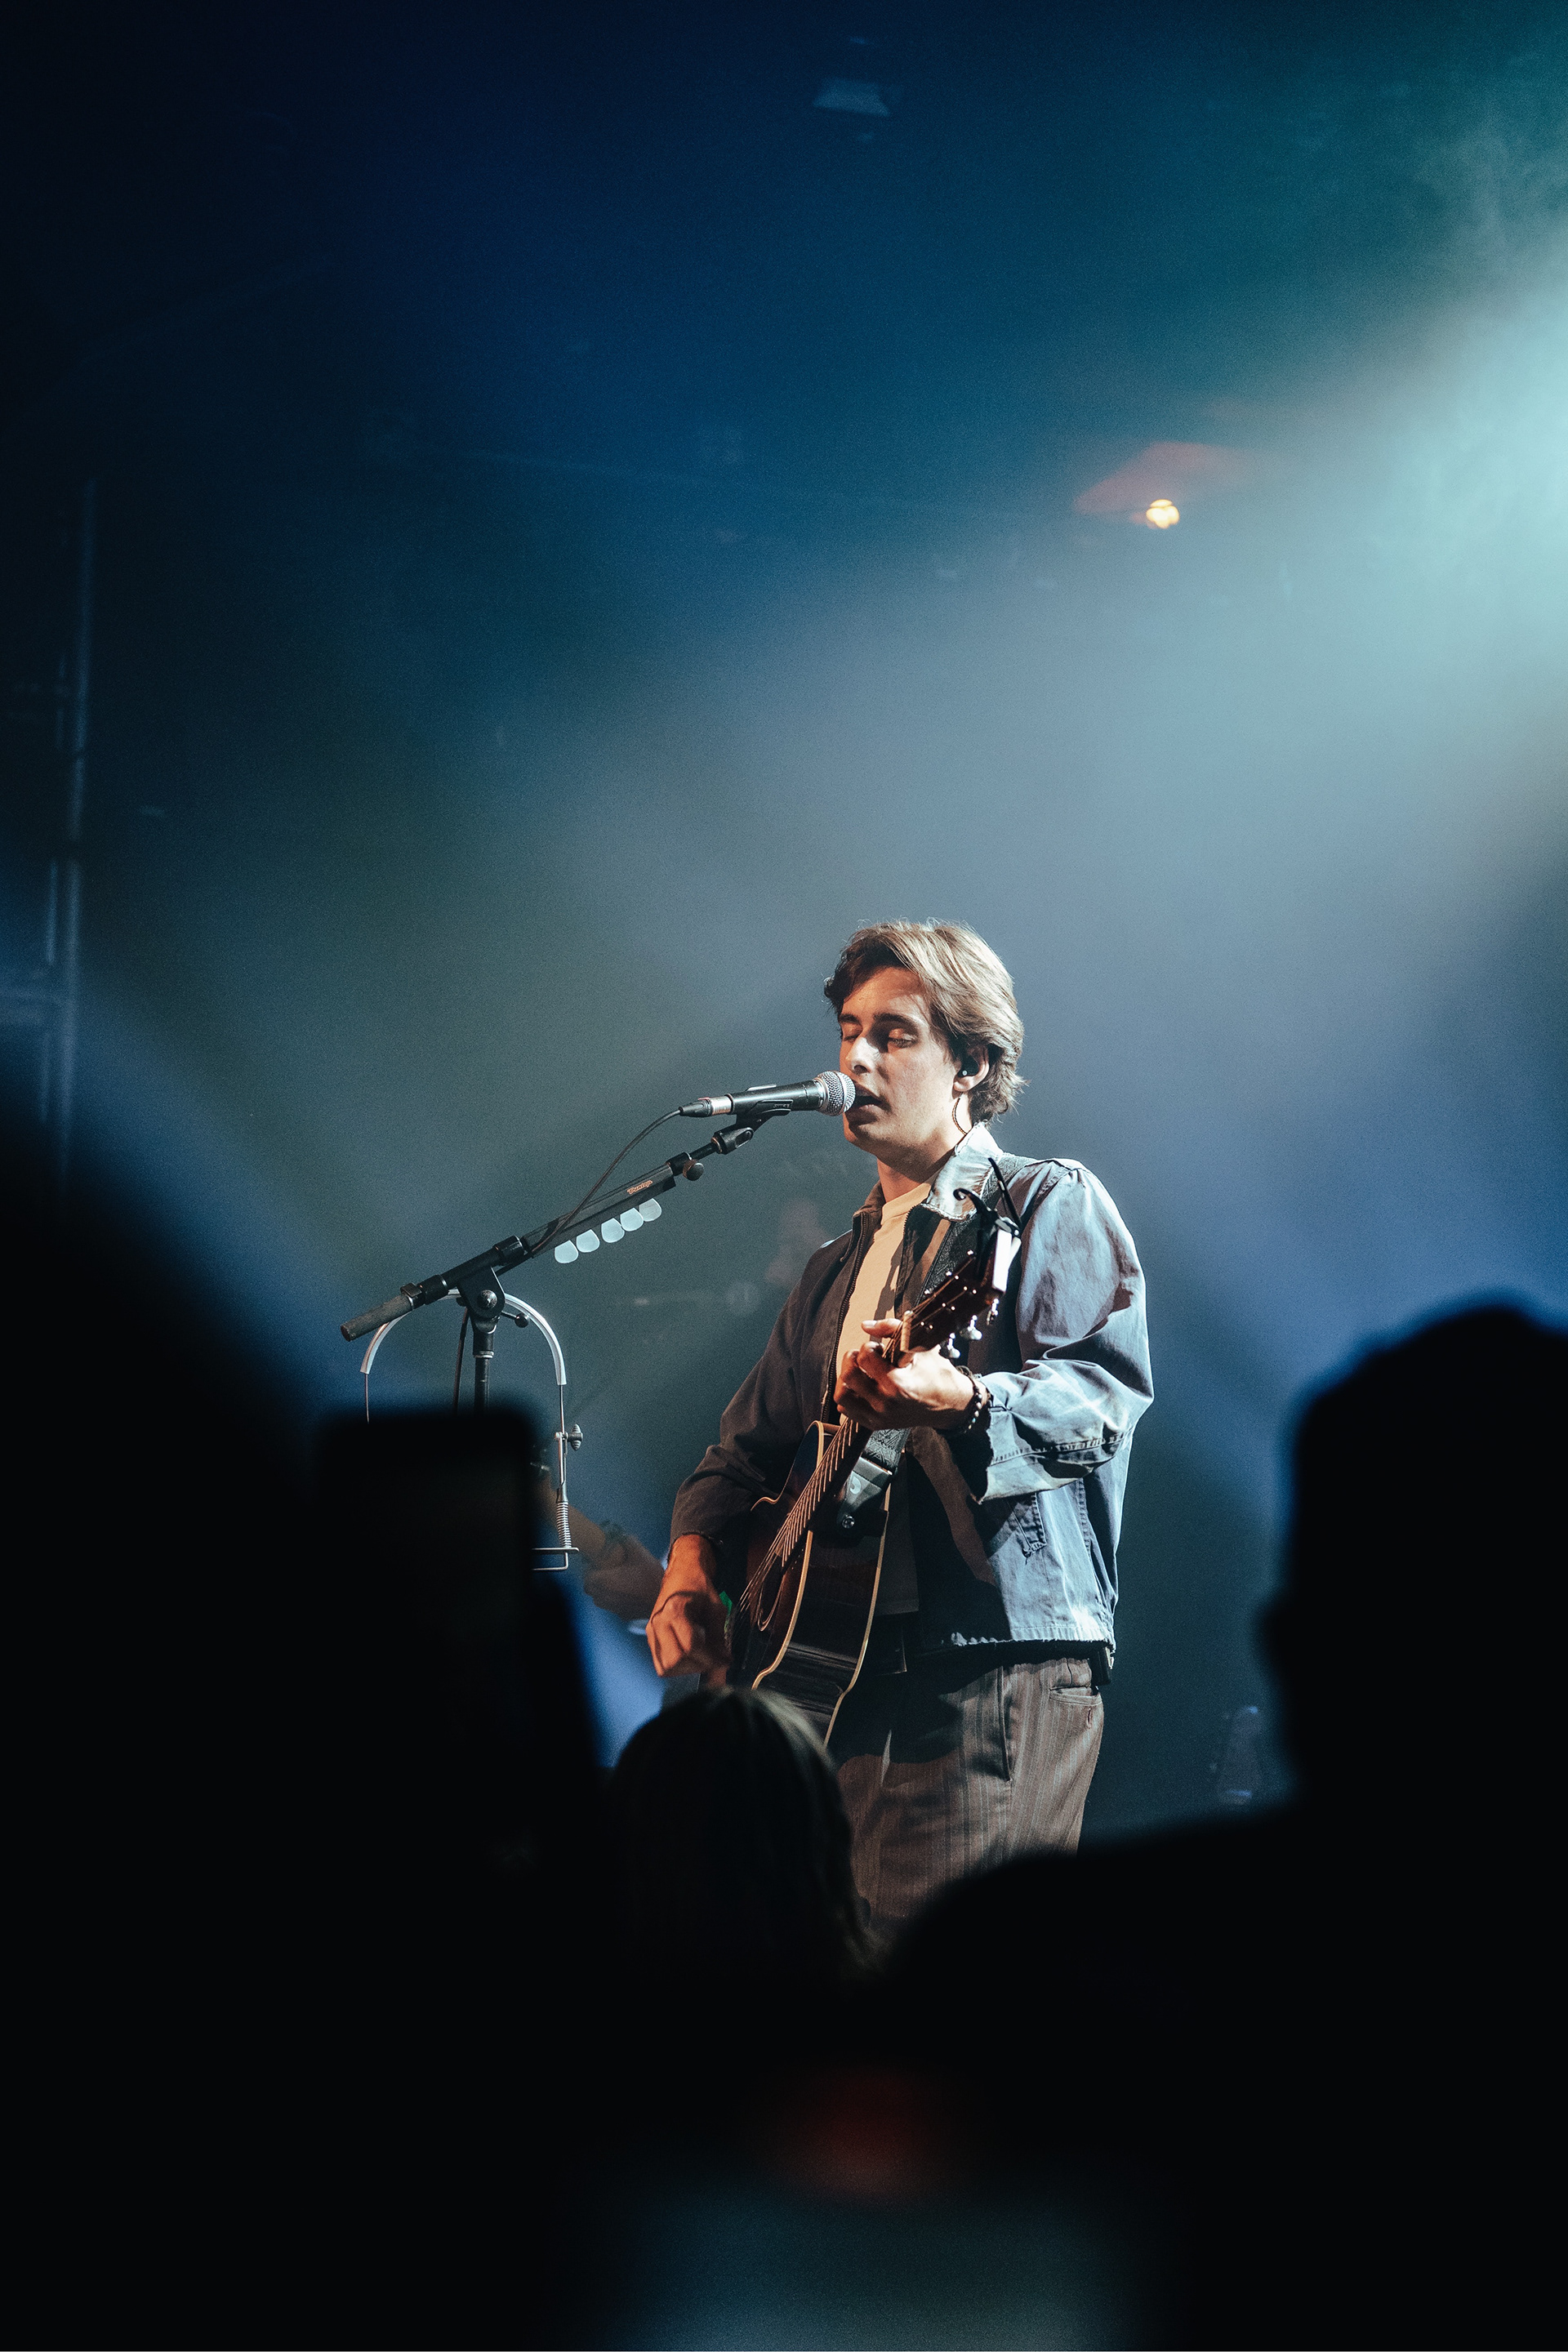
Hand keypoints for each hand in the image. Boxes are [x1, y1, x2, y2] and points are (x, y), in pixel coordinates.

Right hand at [646, 1533, 731, 1680]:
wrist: (682, 1572)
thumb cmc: (699, 1586)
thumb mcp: (715, 1608)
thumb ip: (718, 1636)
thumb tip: (724, 1660)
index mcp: (674, 1611)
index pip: (690, 1648)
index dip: (710, 1659)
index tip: (725, 1661)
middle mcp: (658, 1623)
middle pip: (675, 1661)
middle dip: (698, 1666)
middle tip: (714, 1660)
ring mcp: (651, 1631)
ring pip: (665, 1667)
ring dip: (686, 1669)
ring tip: (702, 1659)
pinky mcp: (651, 1637)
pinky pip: (660, 1664)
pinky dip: (677, 1667)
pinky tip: (691, 1657)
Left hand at [834, 1318, 977, 1431]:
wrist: (950, 1404)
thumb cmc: (938, 1377)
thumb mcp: (921, 1347)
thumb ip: (893, 1329)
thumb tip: (867, 1325)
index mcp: (897, 1385)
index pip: (864, 1357)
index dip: (869, 1346)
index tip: (879, 1348)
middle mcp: (885, 1404)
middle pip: (848, 1377)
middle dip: (853, 1360)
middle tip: (863, 1357)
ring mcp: (879, 1416)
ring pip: (842, 1396)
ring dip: (846, 1379)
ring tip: (859, 1372)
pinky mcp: (875, 1423)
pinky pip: (847, 1410)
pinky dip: (849, 1396)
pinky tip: (861, 1386)